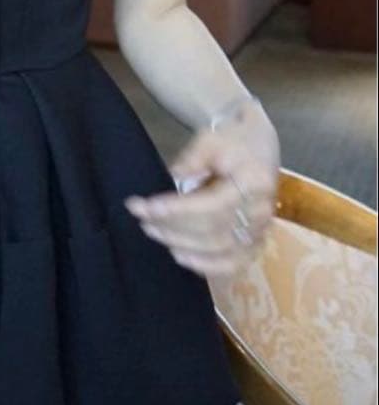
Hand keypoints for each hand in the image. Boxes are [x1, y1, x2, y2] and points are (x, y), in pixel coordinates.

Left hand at [124, 97, 280, 277]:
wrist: (256, 144)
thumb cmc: (231, 139)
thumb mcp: (211, 138)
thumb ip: (193, 158)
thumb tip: (175, 177)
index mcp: (255, 183)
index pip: (212, 206)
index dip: (176, 210)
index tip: (145, 206)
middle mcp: (261, 213)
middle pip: (213, 231)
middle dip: (172, 226)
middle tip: (141, 218)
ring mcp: (261, 231)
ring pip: (220, 251)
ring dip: (182, 244)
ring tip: (153, 231)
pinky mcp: (255, 243)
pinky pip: (233, 265)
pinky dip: (206, 266)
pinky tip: (179, 256)